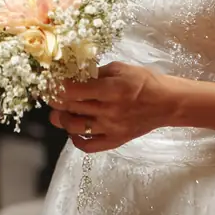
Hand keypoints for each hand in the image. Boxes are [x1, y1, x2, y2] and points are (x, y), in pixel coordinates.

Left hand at [49, 62, 176, 152]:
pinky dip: (76, 140)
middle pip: (71, 107)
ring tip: (59, 112)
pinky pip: (89, 146)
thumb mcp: (121, 68)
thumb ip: (96, 72)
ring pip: (75, 127)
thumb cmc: (144, 81)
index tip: (49, 81)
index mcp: (110, 90)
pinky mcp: (115, 141)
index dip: (57, 86)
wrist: (166, 103)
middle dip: (55, 100)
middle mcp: (108, 111)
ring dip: (62, 119)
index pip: (74, 90)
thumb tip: (74, 74)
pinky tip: (73, 131)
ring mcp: (111, 129)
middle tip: (48, 94)